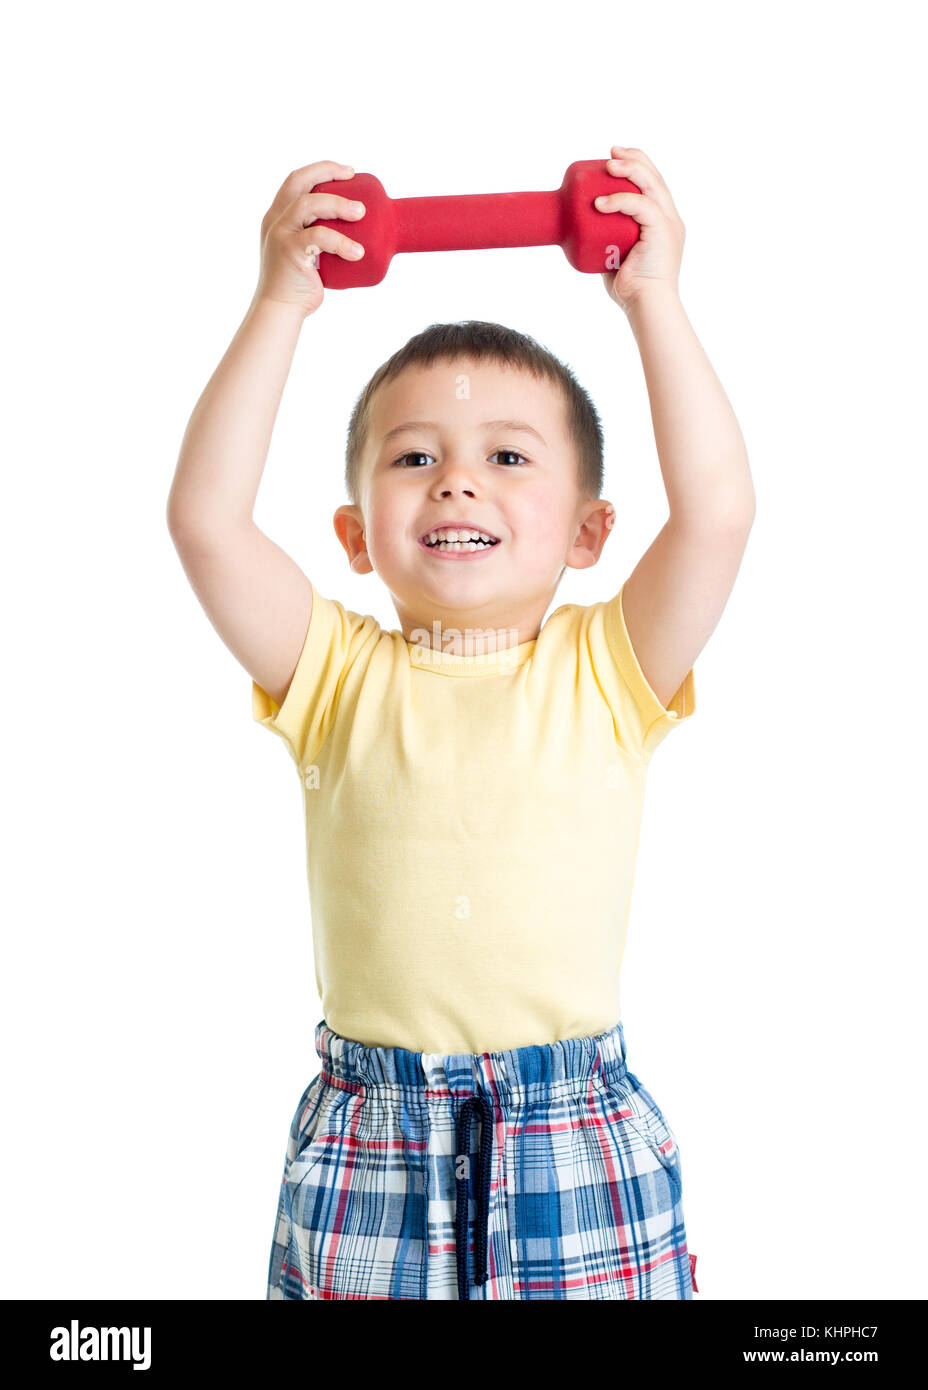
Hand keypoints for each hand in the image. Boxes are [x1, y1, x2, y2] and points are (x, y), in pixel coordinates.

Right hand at [254, 160, 366, 316]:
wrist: (279, 310)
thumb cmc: (299, 284)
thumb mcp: (306, 253)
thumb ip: (320, 238)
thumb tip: (360, 232)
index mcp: (278, 216)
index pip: (296, 181)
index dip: (321, 170)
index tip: (347, 172)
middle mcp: (276, 220)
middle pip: (299, 182)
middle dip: (326, 172)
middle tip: (352, 176)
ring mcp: (280, 234)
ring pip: (308, 205)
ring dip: (337, 205)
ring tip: (361, 212)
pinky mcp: (288, 251)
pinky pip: (318, 238)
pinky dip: (341, 243)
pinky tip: (358, 252)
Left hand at [595, 146, 684, 311]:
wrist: (647, 307)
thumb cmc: (631, 290)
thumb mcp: (617, 258)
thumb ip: (607, 243)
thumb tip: (583, 234)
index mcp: (662, 223)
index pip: (653, 184)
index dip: (637, 165)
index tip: (614, 157)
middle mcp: (669, 219)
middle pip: (655, 176)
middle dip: (633, 158)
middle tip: (611, 152)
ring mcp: (668, 224)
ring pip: (651, 184)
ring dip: (629, 170)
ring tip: (607, 165)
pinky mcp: (663, 232)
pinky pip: (640, 206)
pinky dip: (619, 200)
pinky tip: (599, 203)